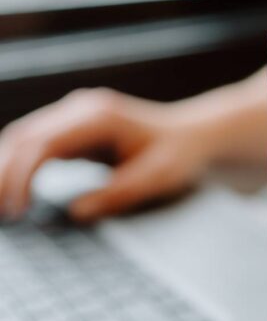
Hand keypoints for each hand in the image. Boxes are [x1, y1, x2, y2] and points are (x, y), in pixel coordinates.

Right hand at [0, 89, 214, 221]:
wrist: (193, 136)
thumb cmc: (179, 156)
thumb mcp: (157, 178)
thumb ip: (118, 194)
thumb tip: (76, 211)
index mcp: (98, 118)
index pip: (43, 144)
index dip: (21, 176)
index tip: (16, 210)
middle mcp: (81, 108)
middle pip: (23, 136)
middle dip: (2, 173)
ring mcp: (74, 113)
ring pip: (22, 136)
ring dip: (4, 168)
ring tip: (0, 208)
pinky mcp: (72, 126)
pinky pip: (34, 142)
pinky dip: (16, 165)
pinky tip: (9, 192)